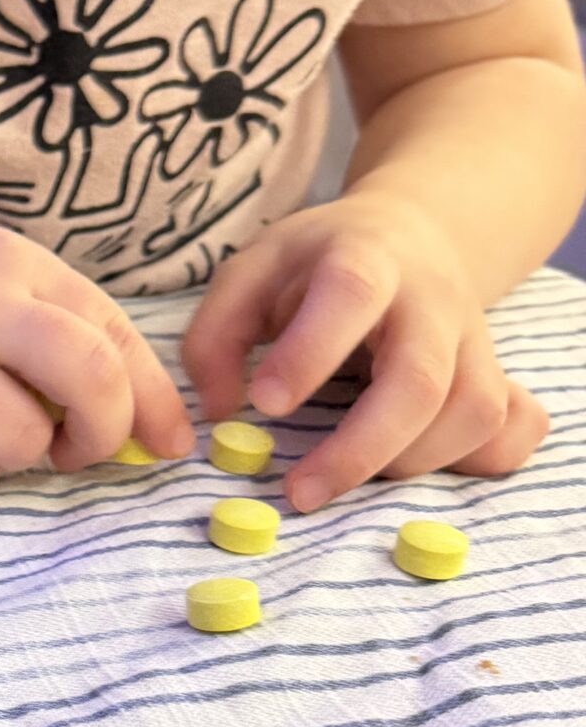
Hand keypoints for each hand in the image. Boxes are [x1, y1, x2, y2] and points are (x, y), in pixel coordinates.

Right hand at [0, 217, 195, 492]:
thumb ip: (71, 331)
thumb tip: (158, 429)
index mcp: (11, 263)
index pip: (114, 338)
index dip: (152, 402)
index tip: (170, 442)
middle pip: (88, 383)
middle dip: (101, 434)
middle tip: (78, 446)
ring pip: (21, 444)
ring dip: (17, 451)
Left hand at [181, 190, 549, 510]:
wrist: (410, 233)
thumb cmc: (318, 263)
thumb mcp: (251, 272)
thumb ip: (216, 336)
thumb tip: (218, 412)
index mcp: (365, 258)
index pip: (351, 294)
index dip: (309, 352)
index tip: (263, 405)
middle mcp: (432, 300)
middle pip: (421, 379)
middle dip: (360, 448)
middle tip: (298, 492)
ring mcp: (473, 339)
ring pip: (471, 413)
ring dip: (407, 463)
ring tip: (343, 473)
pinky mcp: (495, 374)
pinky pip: (509, 429)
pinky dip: (473, 462)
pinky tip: (414, 463)